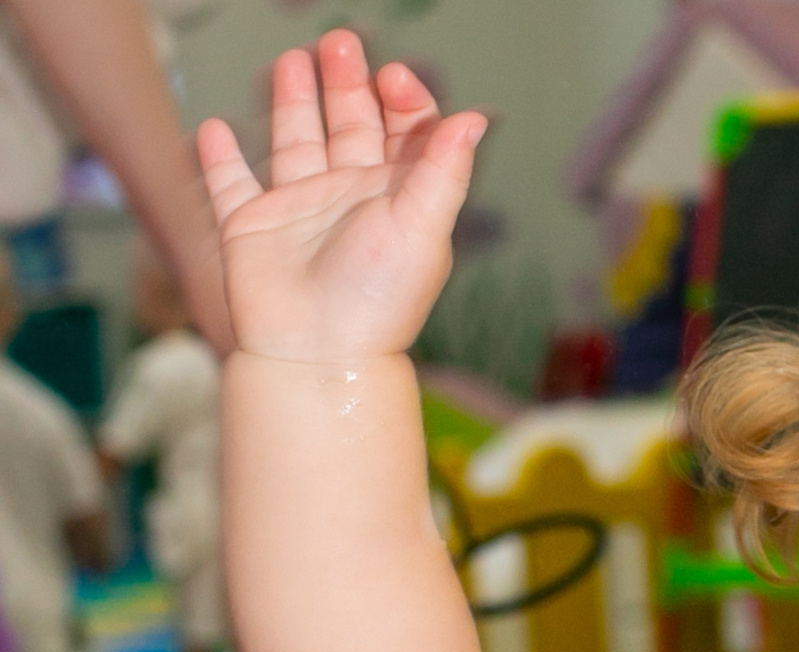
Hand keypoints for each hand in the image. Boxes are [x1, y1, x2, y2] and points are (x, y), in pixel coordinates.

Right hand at [196, 30, 484, 364]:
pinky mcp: (250, 227)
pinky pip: (231, 184)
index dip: (403, 102)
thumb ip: (443, 171)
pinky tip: (214, 128)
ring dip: (295, 102)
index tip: (392, 77)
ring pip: (295, 141)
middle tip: (340, 42)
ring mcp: (299, 211)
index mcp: (396, 200)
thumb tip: (473, 121)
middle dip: (347, 84)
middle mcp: (349, 200)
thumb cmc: (377, 300)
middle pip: (351, 127)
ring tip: (293, 61)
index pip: (404, 136)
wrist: (318, 352)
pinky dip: (220, 158)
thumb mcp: (422, 227)